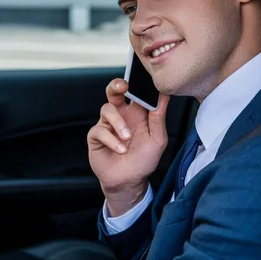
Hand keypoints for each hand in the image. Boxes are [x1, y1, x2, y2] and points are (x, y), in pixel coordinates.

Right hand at [88, 78, 169, 216]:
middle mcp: (122, 115)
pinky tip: (120, 149)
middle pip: (114, 91)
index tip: (143, 77)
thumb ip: (158, 116)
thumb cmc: (144, 160)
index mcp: (137, 113)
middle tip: (123, 87)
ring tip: (127, 138)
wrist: (129, 181)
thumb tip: (164, 95)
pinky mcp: (96, 136)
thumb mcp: (158, 139)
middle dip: (117, 85)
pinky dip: (112, 140)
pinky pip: (100, 130)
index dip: (138, 82)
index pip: (136, 91)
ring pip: (107, 109)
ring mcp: (108, 124)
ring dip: (118, 123)